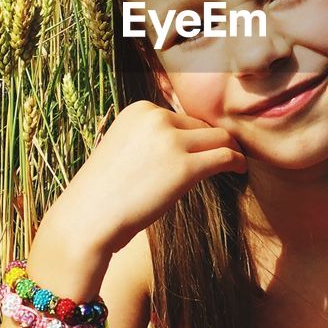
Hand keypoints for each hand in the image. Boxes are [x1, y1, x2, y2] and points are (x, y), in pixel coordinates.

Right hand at [44, 100, 247, 257]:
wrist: (86, 219)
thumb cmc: (101, 194)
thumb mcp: (122, 149)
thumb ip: (150, 140)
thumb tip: (183, 145)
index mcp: (139, 109)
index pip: (180, 117)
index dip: (193, 136)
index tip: (199, 150)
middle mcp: (156, 116)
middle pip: (201, 126)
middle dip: (211, 143)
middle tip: (223, 158)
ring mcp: (171, 140)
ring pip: (219, 138)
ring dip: (230, 150)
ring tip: (237, 162)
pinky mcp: (185, 167)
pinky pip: (224, 157)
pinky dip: (237, 161)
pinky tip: (240, 170)